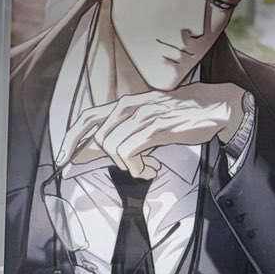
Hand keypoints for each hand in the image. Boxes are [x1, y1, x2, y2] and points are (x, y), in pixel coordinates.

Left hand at [58, 81, 246, 178]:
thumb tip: (97, 150)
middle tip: (106, 169)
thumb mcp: (147, 122)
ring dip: (126, 166)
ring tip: (144, 168)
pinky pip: (130, 151)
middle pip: (95, 134)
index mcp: (124, 104)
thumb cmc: (179, 116)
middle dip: (92, 156)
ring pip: (112, 146)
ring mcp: (142, 114)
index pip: (87, 117)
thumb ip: (124, 132)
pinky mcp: (155, 125)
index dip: (71, 138)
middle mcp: (129, 106)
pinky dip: (136, 167)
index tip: (62, 159)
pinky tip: (150, 168)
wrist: (213, 107)